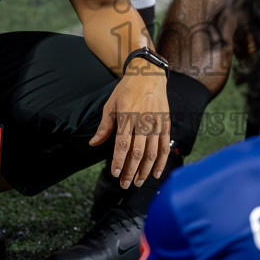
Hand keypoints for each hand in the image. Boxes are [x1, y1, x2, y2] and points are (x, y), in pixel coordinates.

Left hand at [91, 67, 170, 187]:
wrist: (148, 75)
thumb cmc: (126, 90)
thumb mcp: (110, 106)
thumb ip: (104, 127)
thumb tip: (94, 143)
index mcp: (127, 116)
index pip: (122, 144)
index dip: (119, 160)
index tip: (115, 173)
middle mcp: (143, 121)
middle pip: (137, 152)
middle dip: (130, 171)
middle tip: (124, 184)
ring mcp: (156, 123)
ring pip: (152, 152)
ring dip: (145, 170)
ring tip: (138, 182)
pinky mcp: (165, 124)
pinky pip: (164, 146)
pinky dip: (161, 161)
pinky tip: (156, 173)